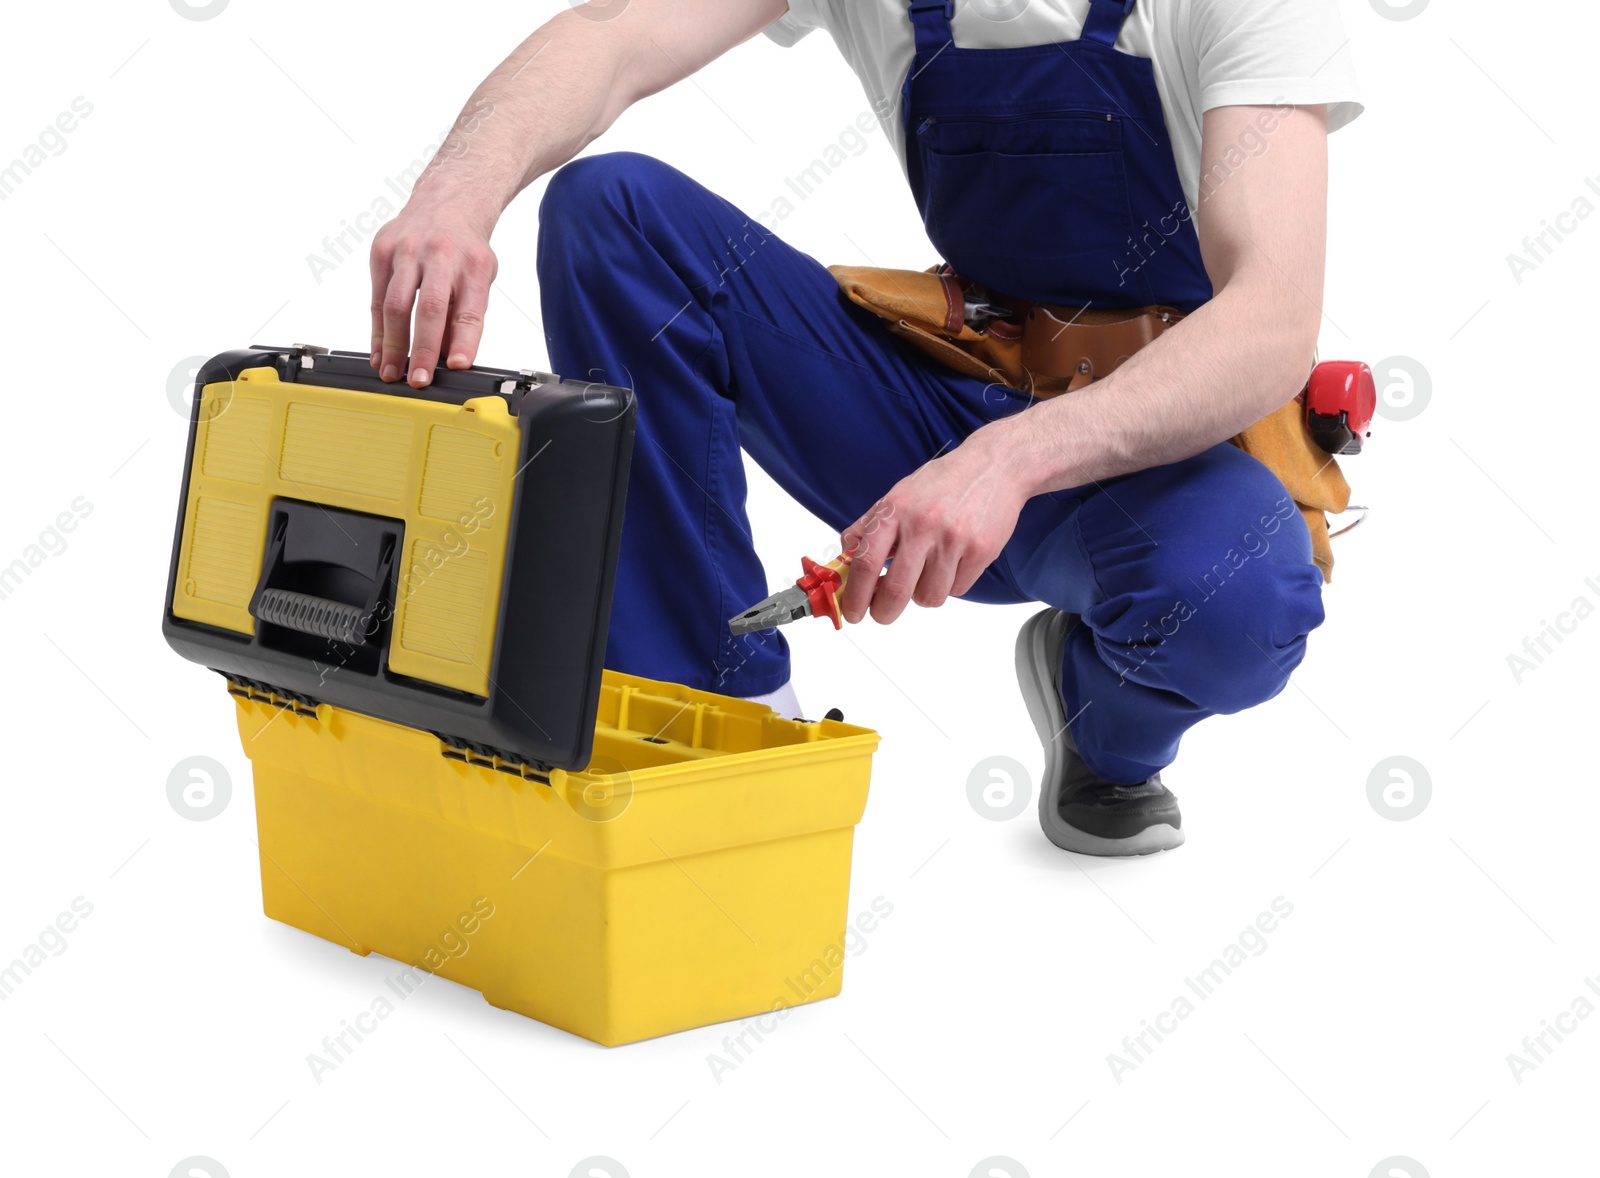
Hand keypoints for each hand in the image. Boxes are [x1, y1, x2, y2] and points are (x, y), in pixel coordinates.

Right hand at [368, 198, 497, 386]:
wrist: (446, 202)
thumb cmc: (464, 249)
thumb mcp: (479, 279)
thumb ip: (464, 316)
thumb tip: (451, 360)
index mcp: (472, 266)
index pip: (469, 310)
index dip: (464, 341)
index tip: (458, 366)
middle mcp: (439, 255)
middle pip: (429, 308)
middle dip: (423, 348)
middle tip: (419, 379)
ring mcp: (408, 251)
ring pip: (396, 304)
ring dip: (393, 344)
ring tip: (392, 373)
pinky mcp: (382, 250)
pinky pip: (377, 297)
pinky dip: (378, 330)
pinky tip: (379, 352)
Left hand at [837, 430, 1029, 624]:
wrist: (994, 465)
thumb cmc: (942, 482)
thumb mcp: (898, 495)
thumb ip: (869, 526)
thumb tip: (845, 556)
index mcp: (896, 510)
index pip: (866, 562)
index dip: (856, 595)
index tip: (853, 612)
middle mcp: (923, 524)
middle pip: (896, 590)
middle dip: (884, 612)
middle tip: (883, 614)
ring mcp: (954, 539)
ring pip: (929, 596)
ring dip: (923, 595)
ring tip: (926, 574)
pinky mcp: (981, 551)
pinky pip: (957, 589)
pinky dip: (950, 585)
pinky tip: (952, 564)